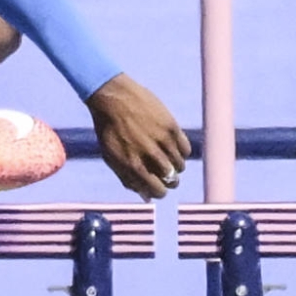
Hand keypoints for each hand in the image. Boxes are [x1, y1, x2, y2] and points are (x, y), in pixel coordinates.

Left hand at [87, 75, 190, 199]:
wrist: (112, 97)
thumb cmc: (109, 130)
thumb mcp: (112, 158)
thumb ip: (128, 179)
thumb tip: (148, 198)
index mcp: (133, 166)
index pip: (158, 191)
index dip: (160, 191)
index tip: (159, 186)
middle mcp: (150, 154)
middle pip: (172, 180)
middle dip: (169, 180)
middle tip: (165, 173)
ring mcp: (162, 139)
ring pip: (180, 165)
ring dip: (175, 166)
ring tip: (166, 157)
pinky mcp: (171, 126)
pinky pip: (186, 149)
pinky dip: (181, 151)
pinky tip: (172, 146)